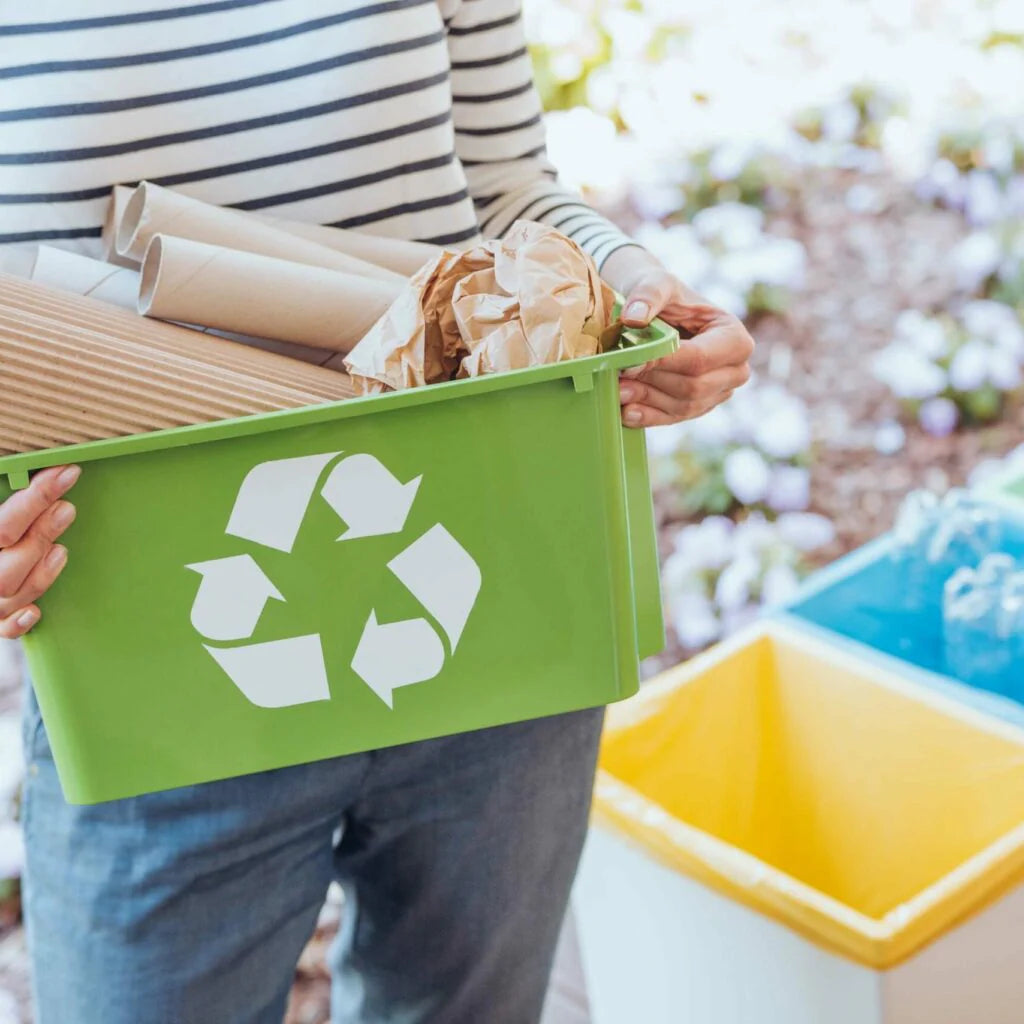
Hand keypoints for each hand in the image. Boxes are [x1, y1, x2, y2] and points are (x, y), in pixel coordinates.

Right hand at [0, 465, 79, 637]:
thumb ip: (14, 511)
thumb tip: (46, 478)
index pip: (3, 523)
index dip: (37, 496)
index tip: (67, 474)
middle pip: (9, 560)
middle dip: (42, 532)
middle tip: (67, 508)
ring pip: (13, 592)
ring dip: (42, 572)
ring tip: (61, 549)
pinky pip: (5, 629)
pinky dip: (20, 622)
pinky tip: (36, 611)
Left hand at [602, 248, 754, 427]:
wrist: (658, 313)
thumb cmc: (664, 296)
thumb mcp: (657, 283)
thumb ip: (648, 294)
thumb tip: (634, 317)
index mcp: (735, 338)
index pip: (700, 359)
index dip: (664, 363)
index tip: (630, 362)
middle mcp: (735, 370)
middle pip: (693, 387)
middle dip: (653, 383)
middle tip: (617, 376)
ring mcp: (718, 392)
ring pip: (683, 406)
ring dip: (647, 400)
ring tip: (616, 390)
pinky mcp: (698, 407)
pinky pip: (674, 418)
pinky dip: (648, 416)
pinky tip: (625, 412)